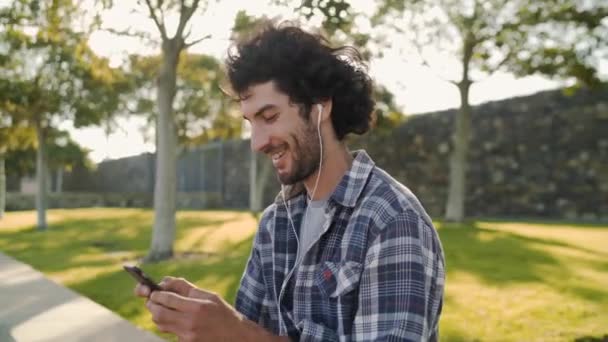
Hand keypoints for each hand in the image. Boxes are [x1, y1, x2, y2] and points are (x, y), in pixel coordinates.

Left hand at [140, 277, 284, 341]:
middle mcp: (191, 323)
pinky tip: (176, 319)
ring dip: (157, 315)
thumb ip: (186, 288)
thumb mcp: (208, 295)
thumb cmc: (222, 312)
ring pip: (160, 324)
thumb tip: (165, 281)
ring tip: (163, 308)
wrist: (235, 336)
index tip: (153, 291)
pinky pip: (170, 332)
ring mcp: (188, 336)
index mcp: (197, 307)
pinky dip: (168, 324)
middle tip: (152, 300)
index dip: (156, 294)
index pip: (167, 299)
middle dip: (151, 305)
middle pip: (158, 314)